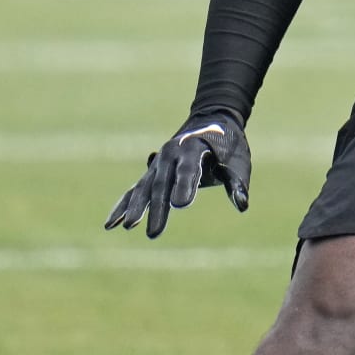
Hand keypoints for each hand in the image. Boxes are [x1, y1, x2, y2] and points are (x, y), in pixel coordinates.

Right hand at [105, 111, 251, 238]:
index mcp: (193, 148)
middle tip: (154, 233)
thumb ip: (236, 182)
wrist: (211, 122)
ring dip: (135, 208)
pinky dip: (123, 205)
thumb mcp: (238, 161)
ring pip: (145, 187)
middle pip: (162, 184)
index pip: (188, 170)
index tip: (181, 205)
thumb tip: (242, 205)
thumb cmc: (228, 146)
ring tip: (127, 227)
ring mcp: (158, 163)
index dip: (184, 186)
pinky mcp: (152, 172)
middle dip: (157, 209)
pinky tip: (111, 224)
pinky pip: (135, 190)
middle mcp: (171, 153)